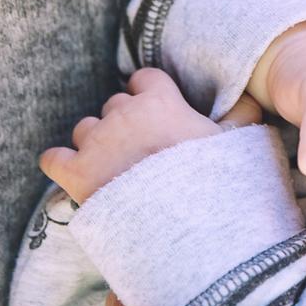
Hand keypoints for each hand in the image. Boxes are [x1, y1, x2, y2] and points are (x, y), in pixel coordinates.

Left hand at [41, 68, 261, 202]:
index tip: (156, 109)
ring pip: (85, 128)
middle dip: (124, 121)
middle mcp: (123, 115)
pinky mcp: (75, 173)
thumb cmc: (213, 183)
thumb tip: (252, 102)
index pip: (144, 78)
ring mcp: (96, 143)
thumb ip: (241, 116)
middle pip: (114, 104)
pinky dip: (60, 163)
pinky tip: (72, 171)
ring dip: (96, 141)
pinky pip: (53, 157)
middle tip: (142, 148)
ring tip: (114, 165)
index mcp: (160, 102)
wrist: (182, 226)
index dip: (148, 93)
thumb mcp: (236, 145)